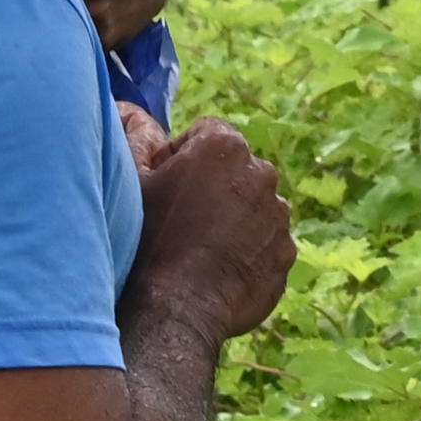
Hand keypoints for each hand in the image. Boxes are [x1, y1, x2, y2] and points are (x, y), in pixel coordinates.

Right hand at [128, 113, 293, 345]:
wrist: (176, 307)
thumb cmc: (148, 239)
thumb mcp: (133, 181)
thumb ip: (138, 139)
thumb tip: (133, 113)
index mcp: (225, 146)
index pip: (205, 135)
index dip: (182, 158)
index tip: (167, 185)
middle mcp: (262, 174)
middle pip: (235, 169)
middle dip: (214, 185)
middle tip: (183, 219)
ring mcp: (279, 216)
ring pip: (253, 206)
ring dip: (234, 217)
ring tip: (201, 247)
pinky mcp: (287, 253)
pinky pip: (266, 242)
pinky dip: (249, 250)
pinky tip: (218, 268)